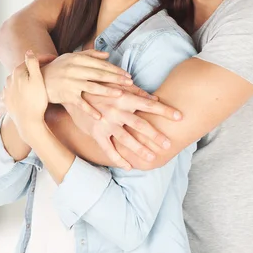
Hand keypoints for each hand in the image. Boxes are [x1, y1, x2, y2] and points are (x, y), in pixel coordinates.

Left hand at [3, 51, 47, 138]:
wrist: (28, 122)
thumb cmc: (35, 101)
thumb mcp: (37, 80)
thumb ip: (33, 64)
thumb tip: (29, 52)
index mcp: (17, 72)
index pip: (31, 60)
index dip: (43, 58)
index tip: (54, 59)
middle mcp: (9, 79)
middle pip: (24, 70)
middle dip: (35, 68)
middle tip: (48, 69)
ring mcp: (7, 90)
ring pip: (19, 80)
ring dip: (28, 78)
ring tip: (38, 81)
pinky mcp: (7, 100)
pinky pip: (15, 90)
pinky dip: (22, 89)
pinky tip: (29, 92)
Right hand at [41, 50, 133, 117]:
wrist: (36, 80)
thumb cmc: (57, 68)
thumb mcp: (70, 58)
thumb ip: (89, 55)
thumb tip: (107, 55)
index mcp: (77, 60)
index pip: (100, 64)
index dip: (115, 69)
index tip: (127, 74)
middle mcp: (74, 70)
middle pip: (99, 74)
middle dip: (116, 78)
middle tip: (130, 83)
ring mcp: (70, 83)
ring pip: (92, 87)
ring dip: (107, 90)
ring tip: (120, 94)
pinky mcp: (66, 95)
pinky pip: (80, 104)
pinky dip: (90, 110)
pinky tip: (100, 116)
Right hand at [66, 90, 181, 168]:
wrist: (72, 92)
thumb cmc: (99, 88)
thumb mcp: (117, 86)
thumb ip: (136, 93)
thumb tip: (155, 98)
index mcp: (124, 98)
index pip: (148, 105)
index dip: (165, 111)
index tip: (180, 116)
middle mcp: (116, 111)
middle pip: (140, 125)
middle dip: (155, 135)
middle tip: (168, 144)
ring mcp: (106, 124)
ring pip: (126, 139)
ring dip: (140, 149)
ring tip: (153, 158)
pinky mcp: (96, 134)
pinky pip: (109, 149)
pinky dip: (119, 159)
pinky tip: (129, 166)